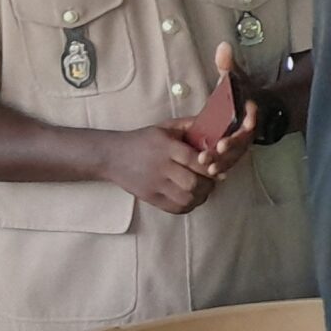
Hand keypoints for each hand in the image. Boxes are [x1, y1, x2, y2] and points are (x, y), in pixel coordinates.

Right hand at [100, 123, 215, 213]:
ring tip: (203, 189)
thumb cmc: (144, 140)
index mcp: (166, 147)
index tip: (218, 167)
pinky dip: (189, 205)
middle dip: (208, 183)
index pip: (195, 160)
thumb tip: (217, 122)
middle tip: (212, 179)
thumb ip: (190, 125)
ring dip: (200, 196)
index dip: (211, 166)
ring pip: (186, 198)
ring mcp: (154, 184)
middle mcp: (160, 167)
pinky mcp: (149, 197)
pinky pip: (175, 208)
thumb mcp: (165, 127)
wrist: (112, 155)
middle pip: (192, 183)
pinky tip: (191, 197)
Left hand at [193, 41, 258, 180]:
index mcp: (251, 113)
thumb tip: (222, 46)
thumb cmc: (243, 93)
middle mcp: (249, 130)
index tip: (237, 129)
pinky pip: (230, 162)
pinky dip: (222, 167)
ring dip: (223, 162)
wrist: (257, 108)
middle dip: (229, 149)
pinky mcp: (235, 152)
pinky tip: (209, 173)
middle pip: (241, 142)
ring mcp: (243, 143)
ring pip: (235, 156)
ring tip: (206, 165)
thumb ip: (228, 65)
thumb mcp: (236, 78)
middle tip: (214, 152)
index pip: (252, 120)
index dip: (247, 123)